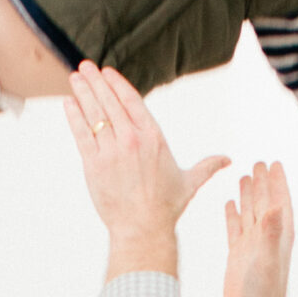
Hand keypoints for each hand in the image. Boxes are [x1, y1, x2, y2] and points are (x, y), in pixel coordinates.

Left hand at [65, 62, 227, 275]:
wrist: (143, 229)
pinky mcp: (94, 165)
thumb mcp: (190, 182)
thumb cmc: (167, 207)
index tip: (107, 73)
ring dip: (83, 93)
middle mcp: (132, 139)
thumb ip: (207, 166)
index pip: (132, 101)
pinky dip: (74, 117)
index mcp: (154, 137)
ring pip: (94, 114)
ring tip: (76, 77)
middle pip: (110, 103)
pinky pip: (82, 134)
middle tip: (85, 67)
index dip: (117, 84)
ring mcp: (111, 151)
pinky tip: (69, 103)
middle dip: (96, 82)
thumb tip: (228, 160)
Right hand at [223, 162, 293, 296]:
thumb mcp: (268, 258)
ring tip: (245, 176)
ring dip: (248, 194)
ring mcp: (252, 246)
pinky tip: (230, 203)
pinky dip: (233, 215)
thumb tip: (276, 206)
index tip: (275, 164)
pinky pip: (236, 228)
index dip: (278, 183)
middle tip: (259, 162)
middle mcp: (267, 238)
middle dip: (263, 183)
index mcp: (279, 236)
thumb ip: (272, 231)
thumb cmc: (264, 292)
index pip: (280, 202)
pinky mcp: (238, 255)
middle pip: (265, 203)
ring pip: (250, 213)